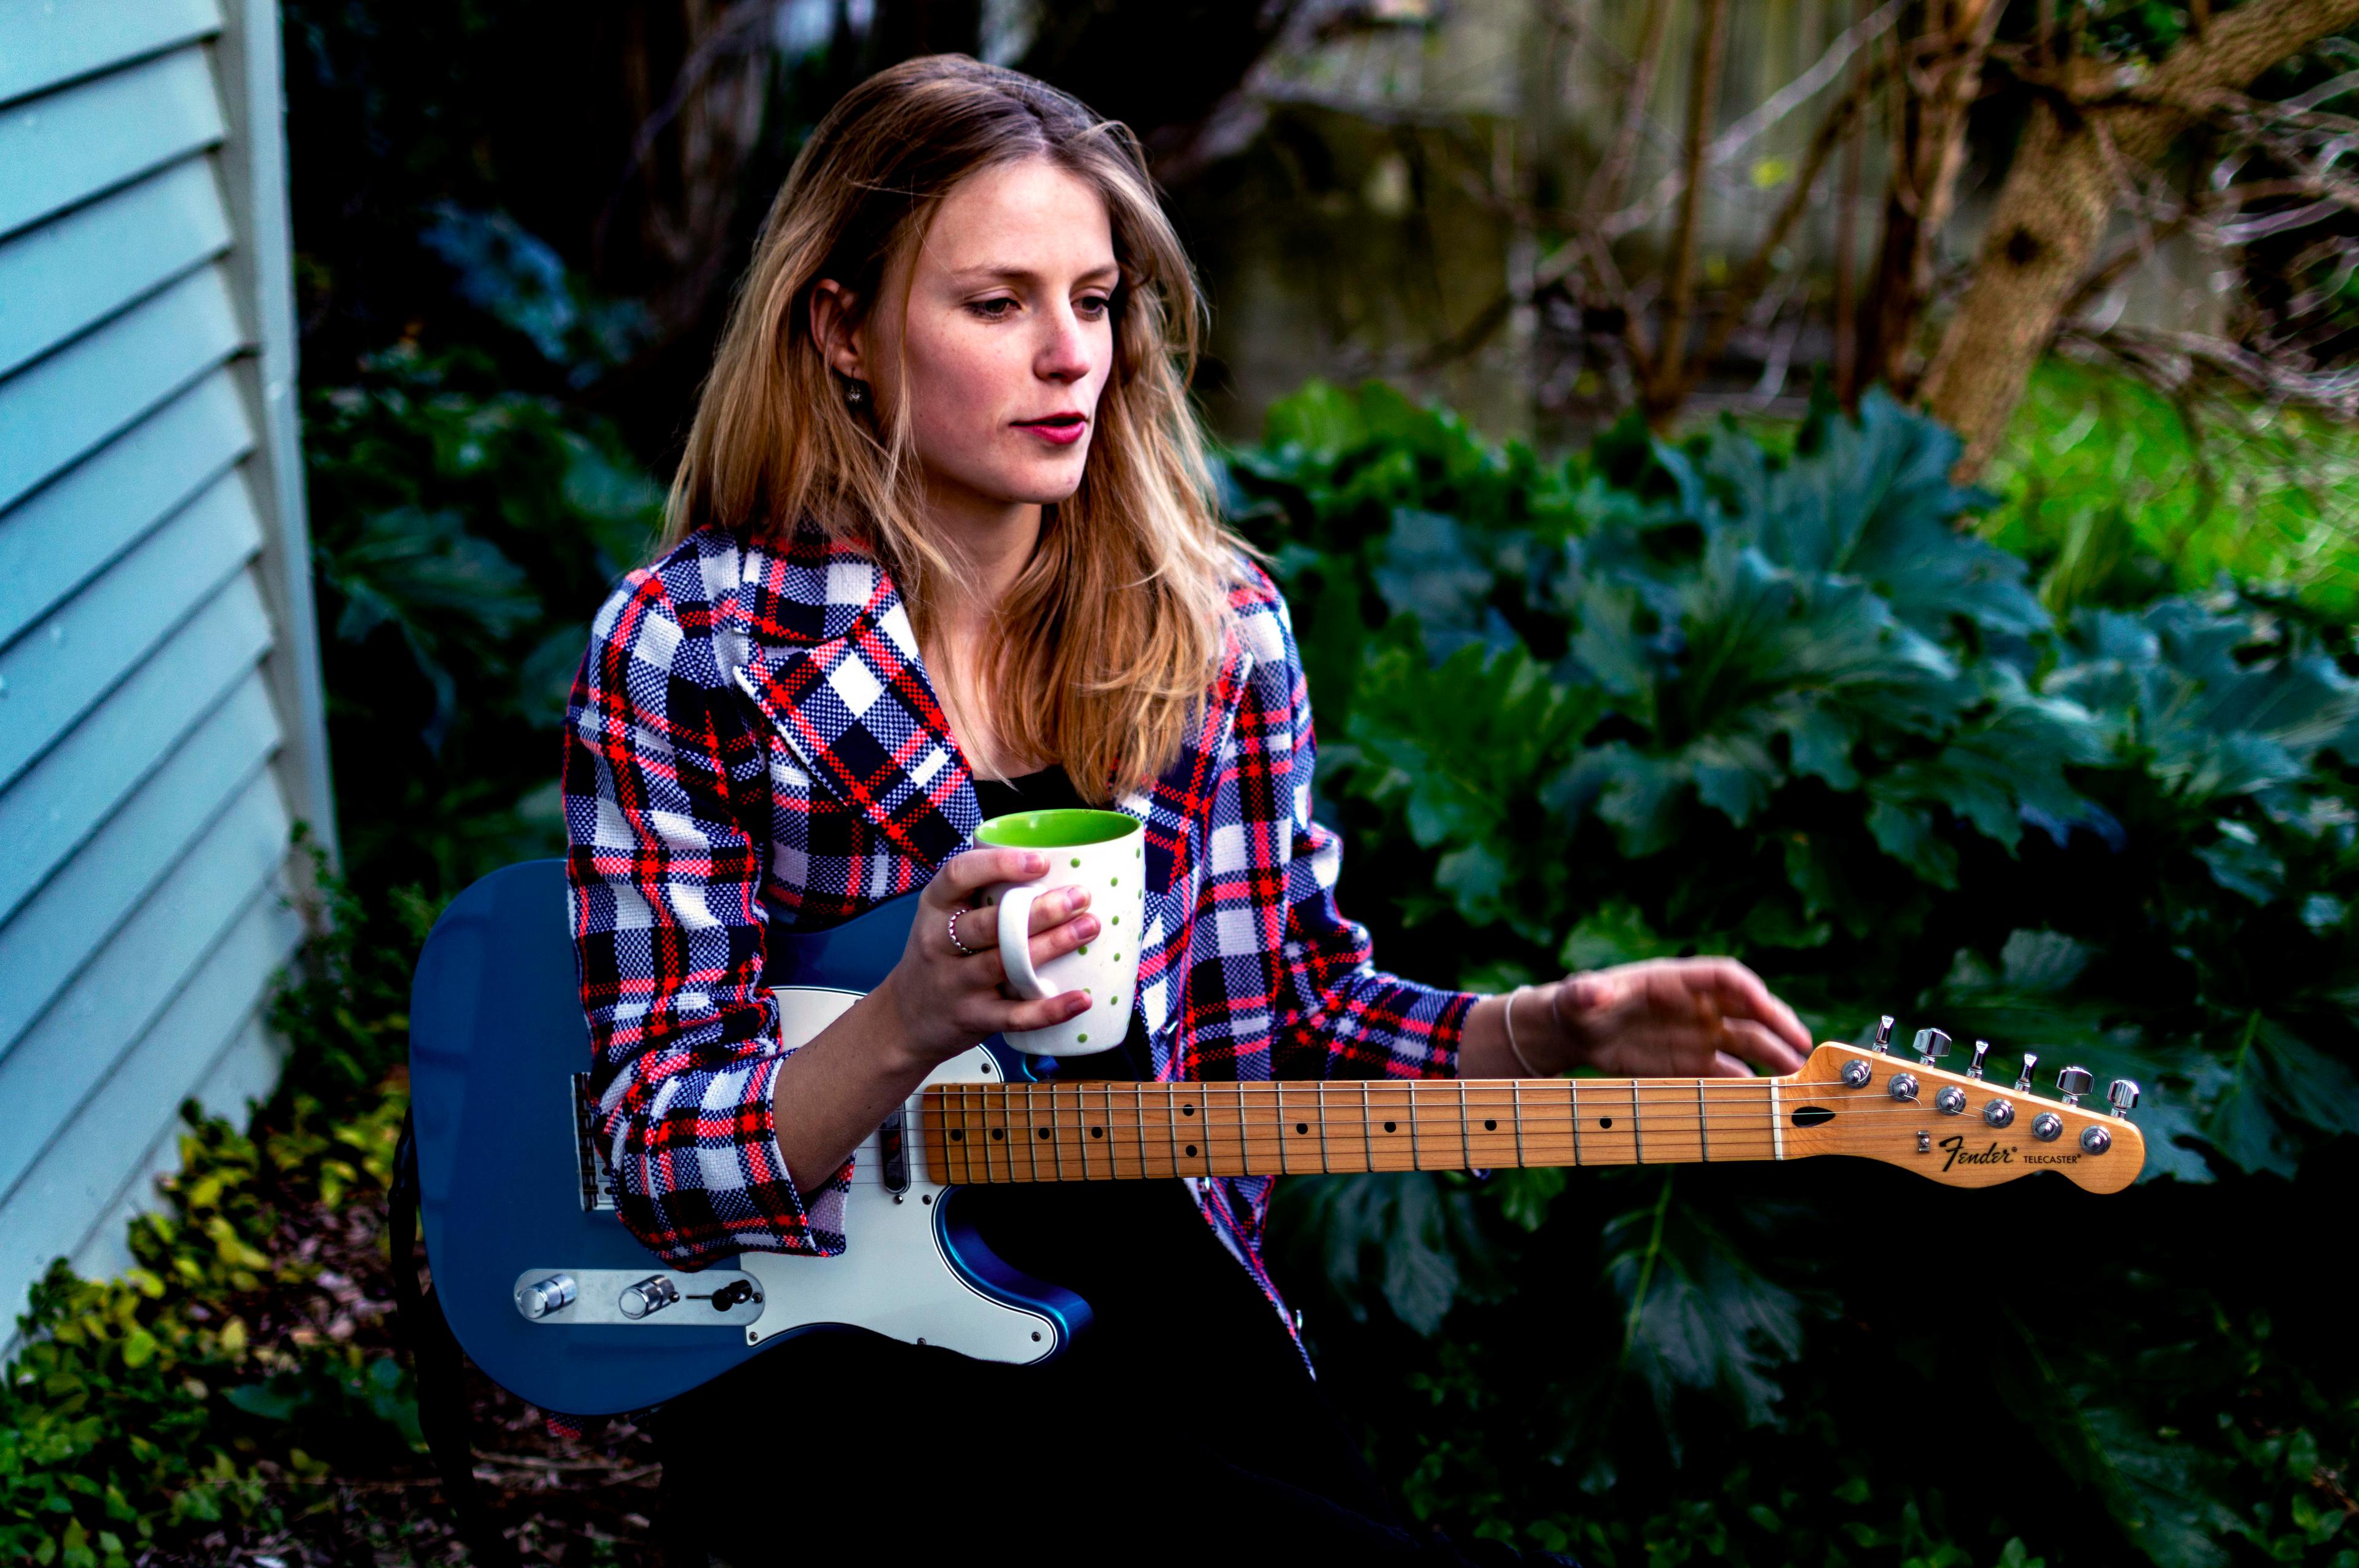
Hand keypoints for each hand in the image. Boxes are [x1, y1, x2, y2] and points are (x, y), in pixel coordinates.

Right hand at [874, 848, 1096, 1068]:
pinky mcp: (973, 1018)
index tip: (1041, 861)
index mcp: (935, 907)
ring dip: (1052, 945)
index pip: (958, 875)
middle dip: (1040, 909)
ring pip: (1006, 963)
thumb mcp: (943, 919)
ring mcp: (955, 983)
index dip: (999, 864)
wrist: (905, 1019)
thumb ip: (983, 896)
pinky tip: (1082, 998)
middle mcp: (940, 943)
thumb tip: (1053, 868)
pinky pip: (1015, 1015)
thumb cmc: (939, 958)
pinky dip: (1050, 1009)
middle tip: (1080, 897)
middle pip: (991, 923)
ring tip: (1088, 928)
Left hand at [1532, 958, 1810, 1078]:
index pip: (1724, 977)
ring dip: (1772, 1057)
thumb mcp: (1577, 996)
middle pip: (1749, 1010)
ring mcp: (1698, 1034)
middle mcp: (1696, 1005)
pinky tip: (1762, 1099)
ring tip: (1796, 1076)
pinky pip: (1727, 1072)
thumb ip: (1585, 992)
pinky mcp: (1692, 1062)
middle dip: (1777, 1025)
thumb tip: (1590, 991)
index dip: (1747, 989)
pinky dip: (1747, 1084)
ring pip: (1747, 1042)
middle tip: (1803, 1046)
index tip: (1766, 1004)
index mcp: (1675, 980)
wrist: (1577, 1031)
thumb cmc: (1579, 1003)